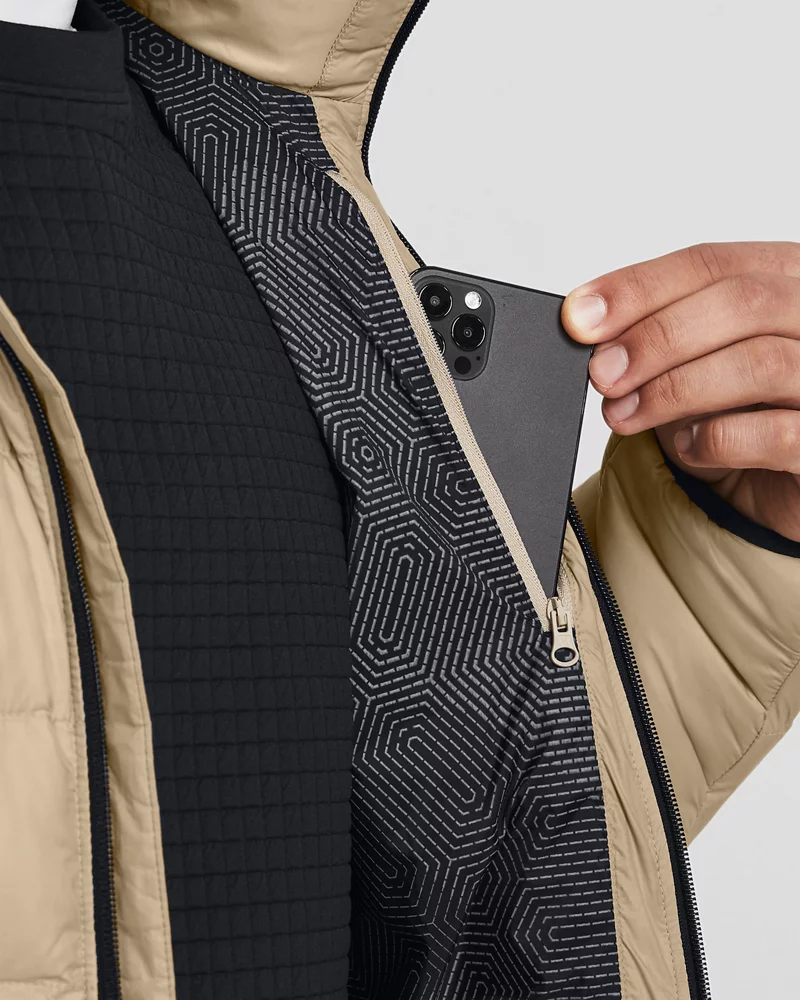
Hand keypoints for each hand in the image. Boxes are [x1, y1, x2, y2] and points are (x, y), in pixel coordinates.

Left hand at [562, 242, 799, 541]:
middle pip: (744, 302)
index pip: (714, 263)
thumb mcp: (691, 358)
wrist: (775, 479)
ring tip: (623, 412)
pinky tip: (685, 446)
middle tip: (602, 372)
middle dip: (657, 338)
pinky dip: (717, 438)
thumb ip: (654, 332)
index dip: (640, 287)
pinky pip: (777, 434)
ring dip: (673, 389)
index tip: (581, 318)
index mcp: (789, 277)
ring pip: (760, 362)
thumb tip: (587, 323)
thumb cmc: (735, 408)